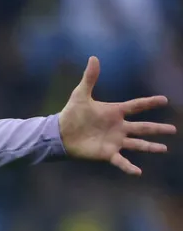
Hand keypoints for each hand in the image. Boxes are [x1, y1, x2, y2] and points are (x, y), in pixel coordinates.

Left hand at [58, 57, 175, 175]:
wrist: (60, 134)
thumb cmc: (71, 114)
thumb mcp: (81, 94)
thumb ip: (89, 77)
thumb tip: (93, 57)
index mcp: (114, 112)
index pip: (136, 106)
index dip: (150, 103)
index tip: (164, 100)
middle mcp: (118, 127)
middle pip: (142, 127)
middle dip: (157, 128)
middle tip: (173, 129)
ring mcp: (114, 141)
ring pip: (137, 144)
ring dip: (150, 146)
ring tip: (164, 149)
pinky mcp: (107, 153)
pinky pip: (121, 161)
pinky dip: (129, 167)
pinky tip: (138, 172)